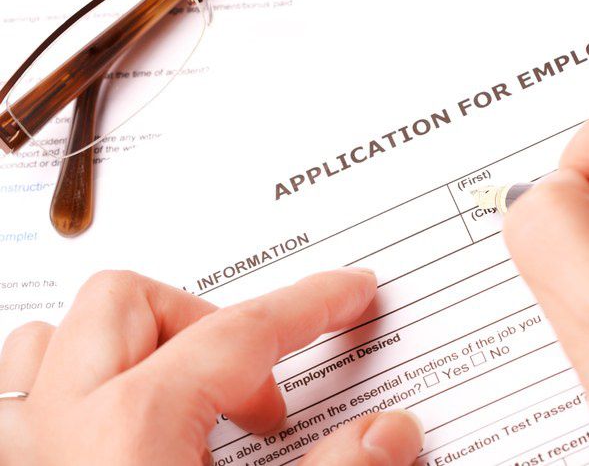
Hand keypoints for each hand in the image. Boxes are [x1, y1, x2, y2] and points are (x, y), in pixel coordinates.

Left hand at [0, 269, 422, 464]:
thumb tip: (394, 434)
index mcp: (128, 431)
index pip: (240, 332)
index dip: (308, 305)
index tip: (347, 294)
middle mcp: (53, 427)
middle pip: (128, 303)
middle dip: (204, 321)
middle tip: (254, 388)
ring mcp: (11, 453)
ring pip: (53, 340)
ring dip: (125, 350)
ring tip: (179, 400)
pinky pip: (16, 394)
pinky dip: (71, 391)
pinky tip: (117, 443)